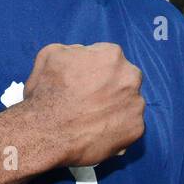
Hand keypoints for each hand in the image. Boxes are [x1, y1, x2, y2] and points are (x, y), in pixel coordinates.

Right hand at [20, 42, 144, 167]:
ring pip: (129, 103)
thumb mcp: (52, 55)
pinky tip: (99, 132)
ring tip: (93, 118)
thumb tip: (85, 54)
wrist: (47, 134)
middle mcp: (131, 77)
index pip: (110, 58)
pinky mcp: (137, 128)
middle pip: (125, 79)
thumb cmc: (46, 93)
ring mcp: (136, 104)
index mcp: (113, 55)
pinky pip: (129, 126)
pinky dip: (118, 129)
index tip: (85, 82)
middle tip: (91, 101)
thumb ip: (75, 50)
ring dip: (116, 108)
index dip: (96, 70)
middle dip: (111, 87)